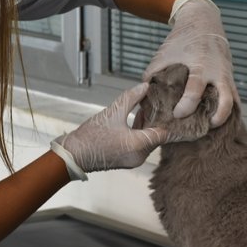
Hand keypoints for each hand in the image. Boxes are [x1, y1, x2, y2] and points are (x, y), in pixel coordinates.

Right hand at [50, 83, 167, 180]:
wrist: (73, 155)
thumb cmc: (90, 136)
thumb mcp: (112, 112)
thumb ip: (131, 98)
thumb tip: (145, 86)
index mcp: (139, 145)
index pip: (164, 133)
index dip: (169, 119)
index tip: (173, 106)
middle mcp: (140, 156)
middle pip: (157, 136)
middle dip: (159, 120)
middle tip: (163, 103)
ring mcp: (133, 160)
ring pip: (148, 140)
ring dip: (149, 125)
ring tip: (150, 107)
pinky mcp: (127, 159)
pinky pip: (140, 144)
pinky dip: (140, 132)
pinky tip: (138, 117)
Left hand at [142, 0, 238, 126]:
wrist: (203, 21)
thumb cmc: (181, 39)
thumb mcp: (164, 55)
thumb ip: (153, 75)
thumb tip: (143, 98)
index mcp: (199, 65)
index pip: (195, 91)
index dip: (186, 106)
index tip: (177, 114)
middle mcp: (217, 72)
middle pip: (225, 101)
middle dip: (216, 117)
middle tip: (203, 125)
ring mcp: (226, 75)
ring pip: (234, 102)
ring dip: (224, 116)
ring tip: (211, 125)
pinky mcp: (230, 77)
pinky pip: (234, 97)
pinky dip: (227, 109)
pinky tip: (216, 118)